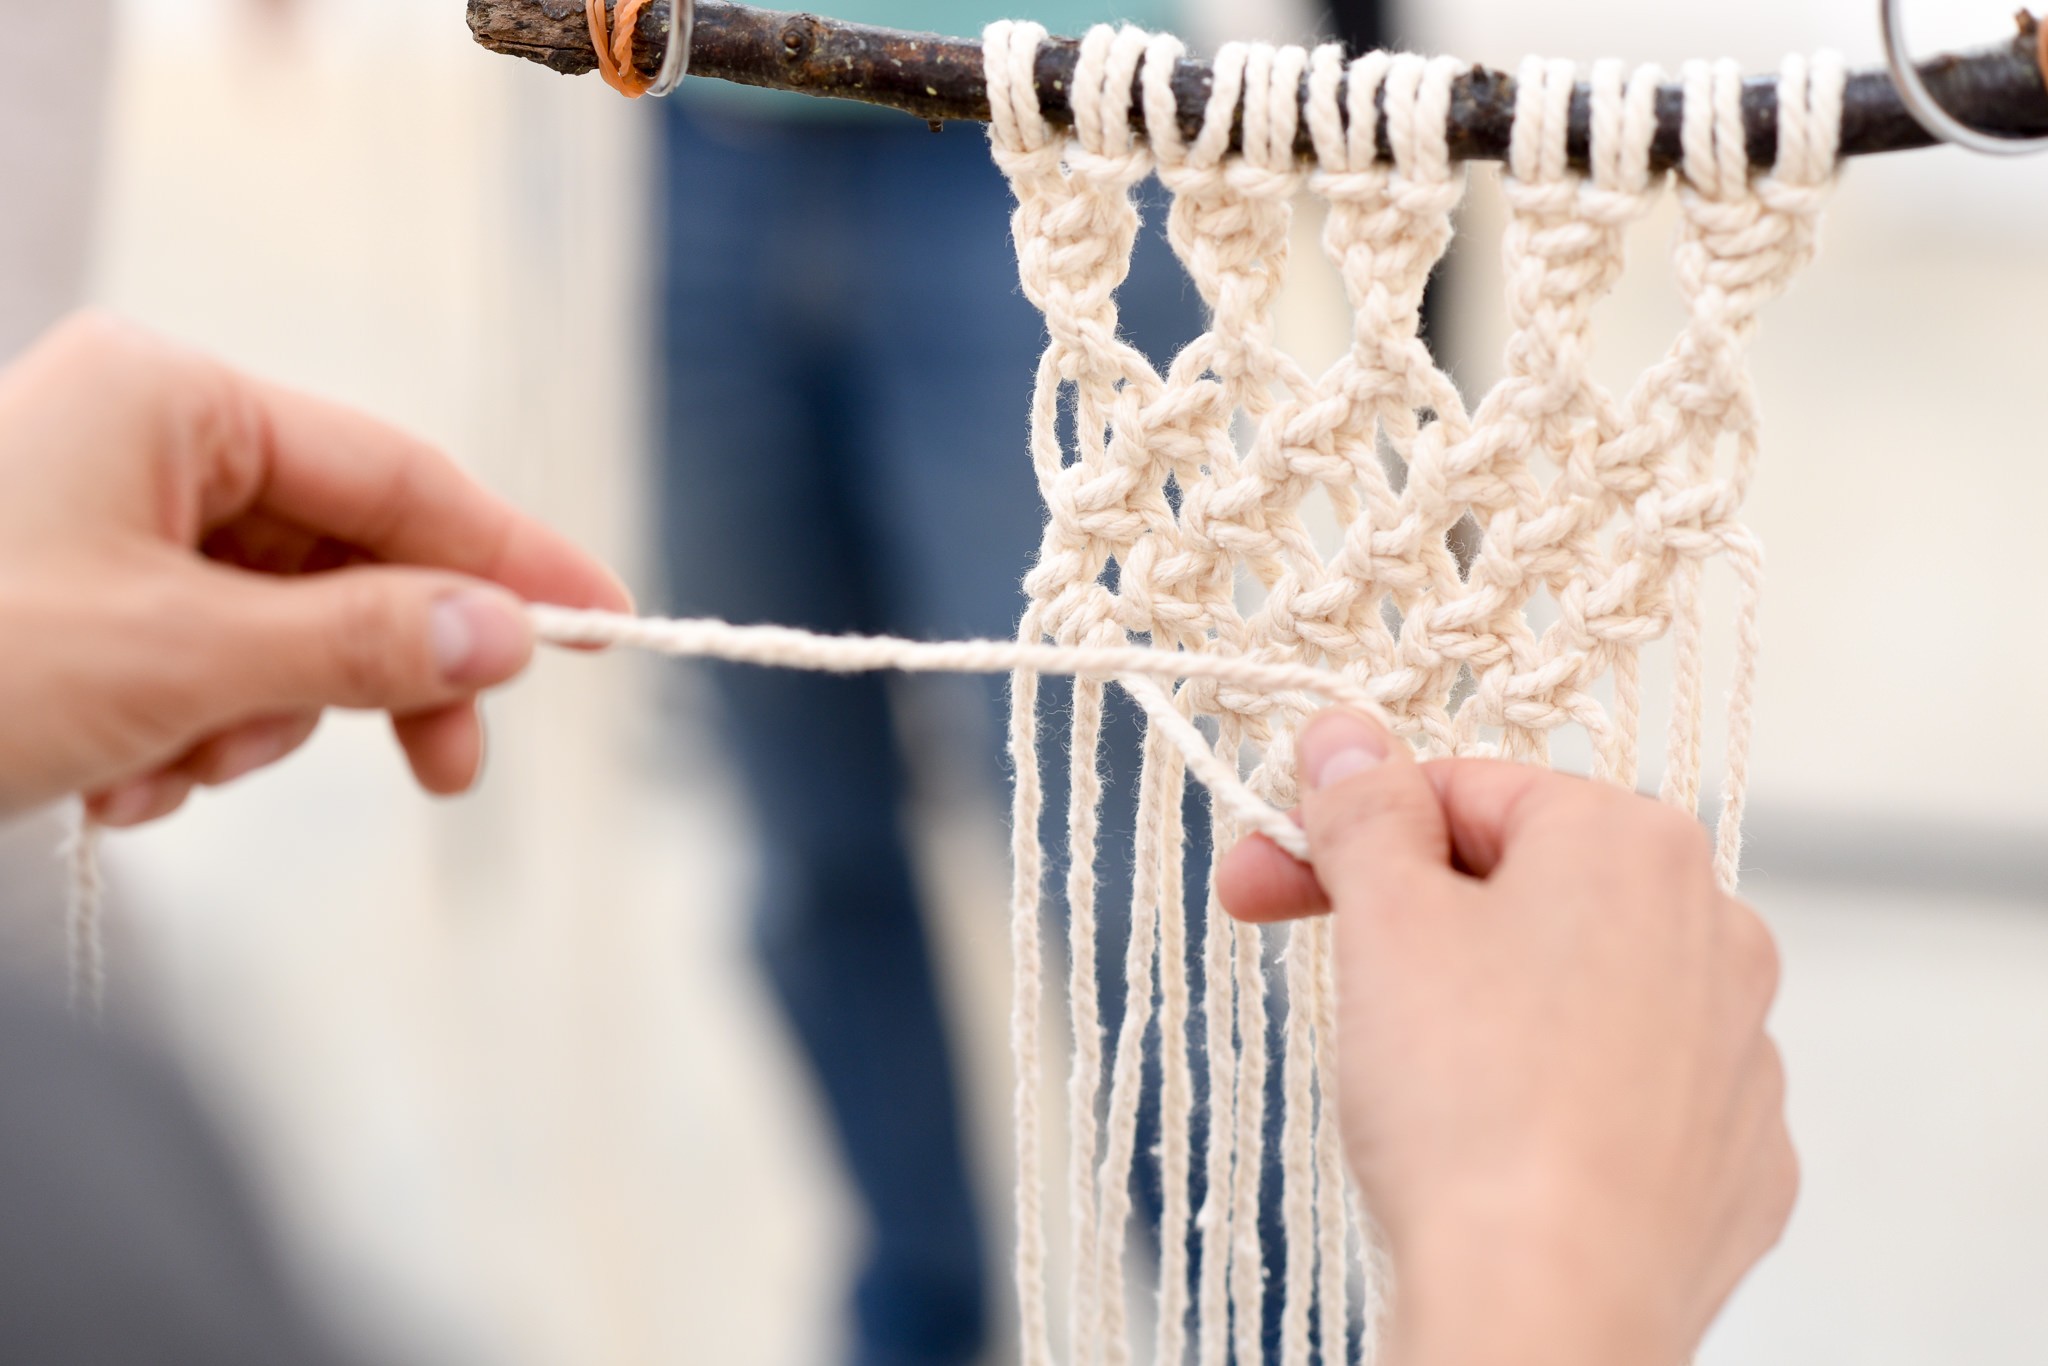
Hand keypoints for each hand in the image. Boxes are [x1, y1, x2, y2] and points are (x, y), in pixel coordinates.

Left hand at [0, 315, 629, 825]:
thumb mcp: (178, 661)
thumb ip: (361, 642)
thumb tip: (510, 635)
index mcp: (174, 398)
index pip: (397, 475)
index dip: (510, 558)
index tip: (608, 627)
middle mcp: (150, 438)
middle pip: (345, 556)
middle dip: (372, 673)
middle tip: (447, 772)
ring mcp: (111, 517)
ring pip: (279, 624)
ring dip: (255, 719)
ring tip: (169, 770)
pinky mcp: (84, 596)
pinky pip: (206, 663)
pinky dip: (188, 735)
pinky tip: (115, 782)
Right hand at [1218, 711, 1793, 1365]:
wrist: (1549, 1307)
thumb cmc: (1472, 1107)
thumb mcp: (1386, 921)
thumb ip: (1366, 810)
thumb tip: (1349, 738)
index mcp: (1633, 845)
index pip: (1465, 791)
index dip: (1351, 830)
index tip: (1274, 872)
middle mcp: (1715, 931)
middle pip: (1526, 886)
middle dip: (1413, 916)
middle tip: (1318, 961)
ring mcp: (1740, 1054)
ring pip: (1581, 989)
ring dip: (1489, 1005)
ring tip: (1412, 1078)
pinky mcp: (1738, 1160)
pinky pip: (1630, 1094)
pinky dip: (1561, 1100)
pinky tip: (1498, 1144)